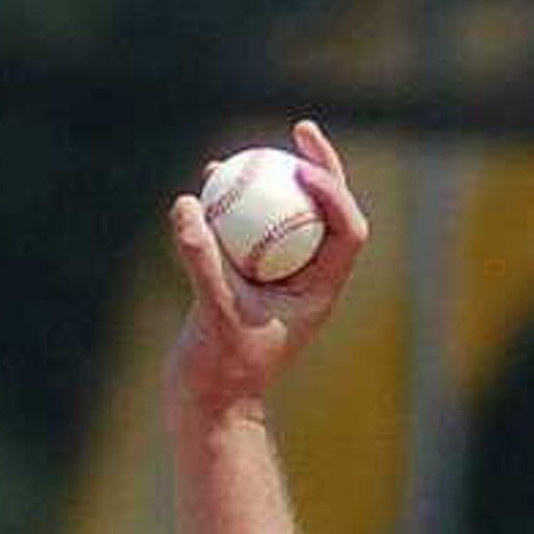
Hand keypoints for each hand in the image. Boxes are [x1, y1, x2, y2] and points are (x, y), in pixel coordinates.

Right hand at [165, 120, 371, 413]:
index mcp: (321, 291)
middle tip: (300, 129)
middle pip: (325, 212)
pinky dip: (231, 206)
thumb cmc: (221, 371)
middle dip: (318, 167)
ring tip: (242, 154)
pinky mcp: (245, 280)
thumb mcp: (213, 314)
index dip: (335, 192)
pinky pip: (246, 231)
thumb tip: (186, 205)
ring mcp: (276, 278)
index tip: (302, 169)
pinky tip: (207, 181)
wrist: (206, 404)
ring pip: (283, 217)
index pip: (347, 231)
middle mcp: (305, 280)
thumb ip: (202, 261)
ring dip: (269, 181)